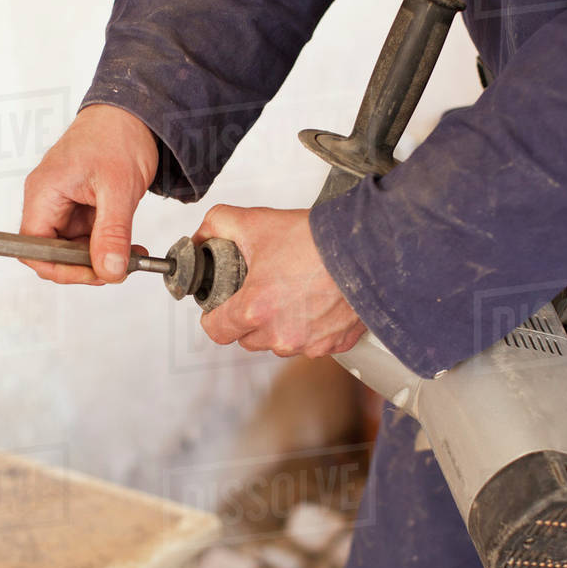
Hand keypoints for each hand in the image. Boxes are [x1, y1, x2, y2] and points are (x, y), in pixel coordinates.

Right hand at [20, 104, 157, 282]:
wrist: (134, 113)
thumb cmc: (118, 135)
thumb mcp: (118, 189)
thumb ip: (112, 234)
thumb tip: (109, 270)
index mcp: (43, 193)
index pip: (34, 248)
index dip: (60, 269)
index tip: (94, 274)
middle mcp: (47, 199)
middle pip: (53, 251)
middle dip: (86, 265)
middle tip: (119, 267)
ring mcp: (63, 202)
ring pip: (73, 246)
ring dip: (101, 256)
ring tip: (131, 254)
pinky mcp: (80, 203)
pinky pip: (87, 235)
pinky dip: (107, 244)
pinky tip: (128, 243)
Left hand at [195, 206, 366, 357]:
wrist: (365, 248)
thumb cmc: (316, 240)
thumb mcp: (257, 222)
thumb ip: (217, 225)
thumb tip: (201, 235)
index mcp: (255, 310)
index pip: (216, 332)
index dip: (215, 316)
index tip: (220, 307)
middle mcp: (281, 335)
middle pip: (248, 339)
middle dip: (249, 318)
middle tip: (262, 290)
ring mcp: (309, 344)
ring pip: (280, 343)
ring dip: (280, 325)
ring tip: (292, 293)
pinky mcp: (335, 345)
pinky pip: (312, 344)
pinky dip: (311, 328)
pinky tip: (316, 302)